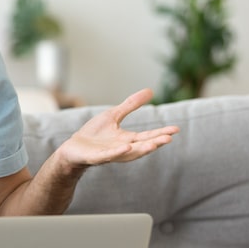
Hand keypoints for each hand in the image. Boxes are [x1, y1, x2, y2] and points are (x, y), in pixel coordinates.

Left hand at [56, 88, 179, 167]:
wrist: (73, 148)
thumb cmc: (94, 134)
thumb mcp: (114, 115)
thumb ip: (131, 105)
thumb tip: (150, 90)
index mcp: (128, 139)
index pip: (147, 136)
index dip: (161, 133)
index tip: (175, 129)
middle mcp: (122, 148)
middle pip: (142, 146)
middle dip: (155, 142)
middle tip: (169, 138)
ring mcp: (110, 154)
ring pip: (129, 154)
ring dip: (141, 150)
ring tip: (154, 144)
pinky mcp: (96, 157)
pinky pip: (109, 155)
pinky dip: (118, 152)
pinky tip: (127, 147)